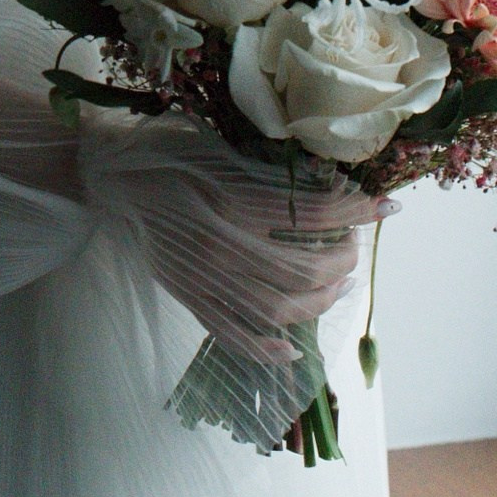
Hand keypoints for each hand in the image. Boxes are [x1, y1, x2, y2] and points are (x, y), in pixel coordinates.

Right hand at [82, 124, 391, 361]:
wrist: (108, 183)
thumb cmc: (161, 154)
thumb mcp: (215, 147)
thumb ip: (264, 169)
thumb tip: (324, 180)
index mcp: (230, 203)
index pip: (311, 214)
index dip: (356, 211)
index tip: (388, 206)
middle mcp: (222, 249)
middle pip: (305, 268)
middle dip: (344, 258)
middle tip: (356, 244)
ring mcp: (206, 282)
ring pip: (279, 309)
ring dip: (320, 300)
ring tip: (338, 283)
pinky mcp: (190, 300)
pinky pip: (234, 336)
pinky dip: (267, 349)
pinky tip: (292, 347)